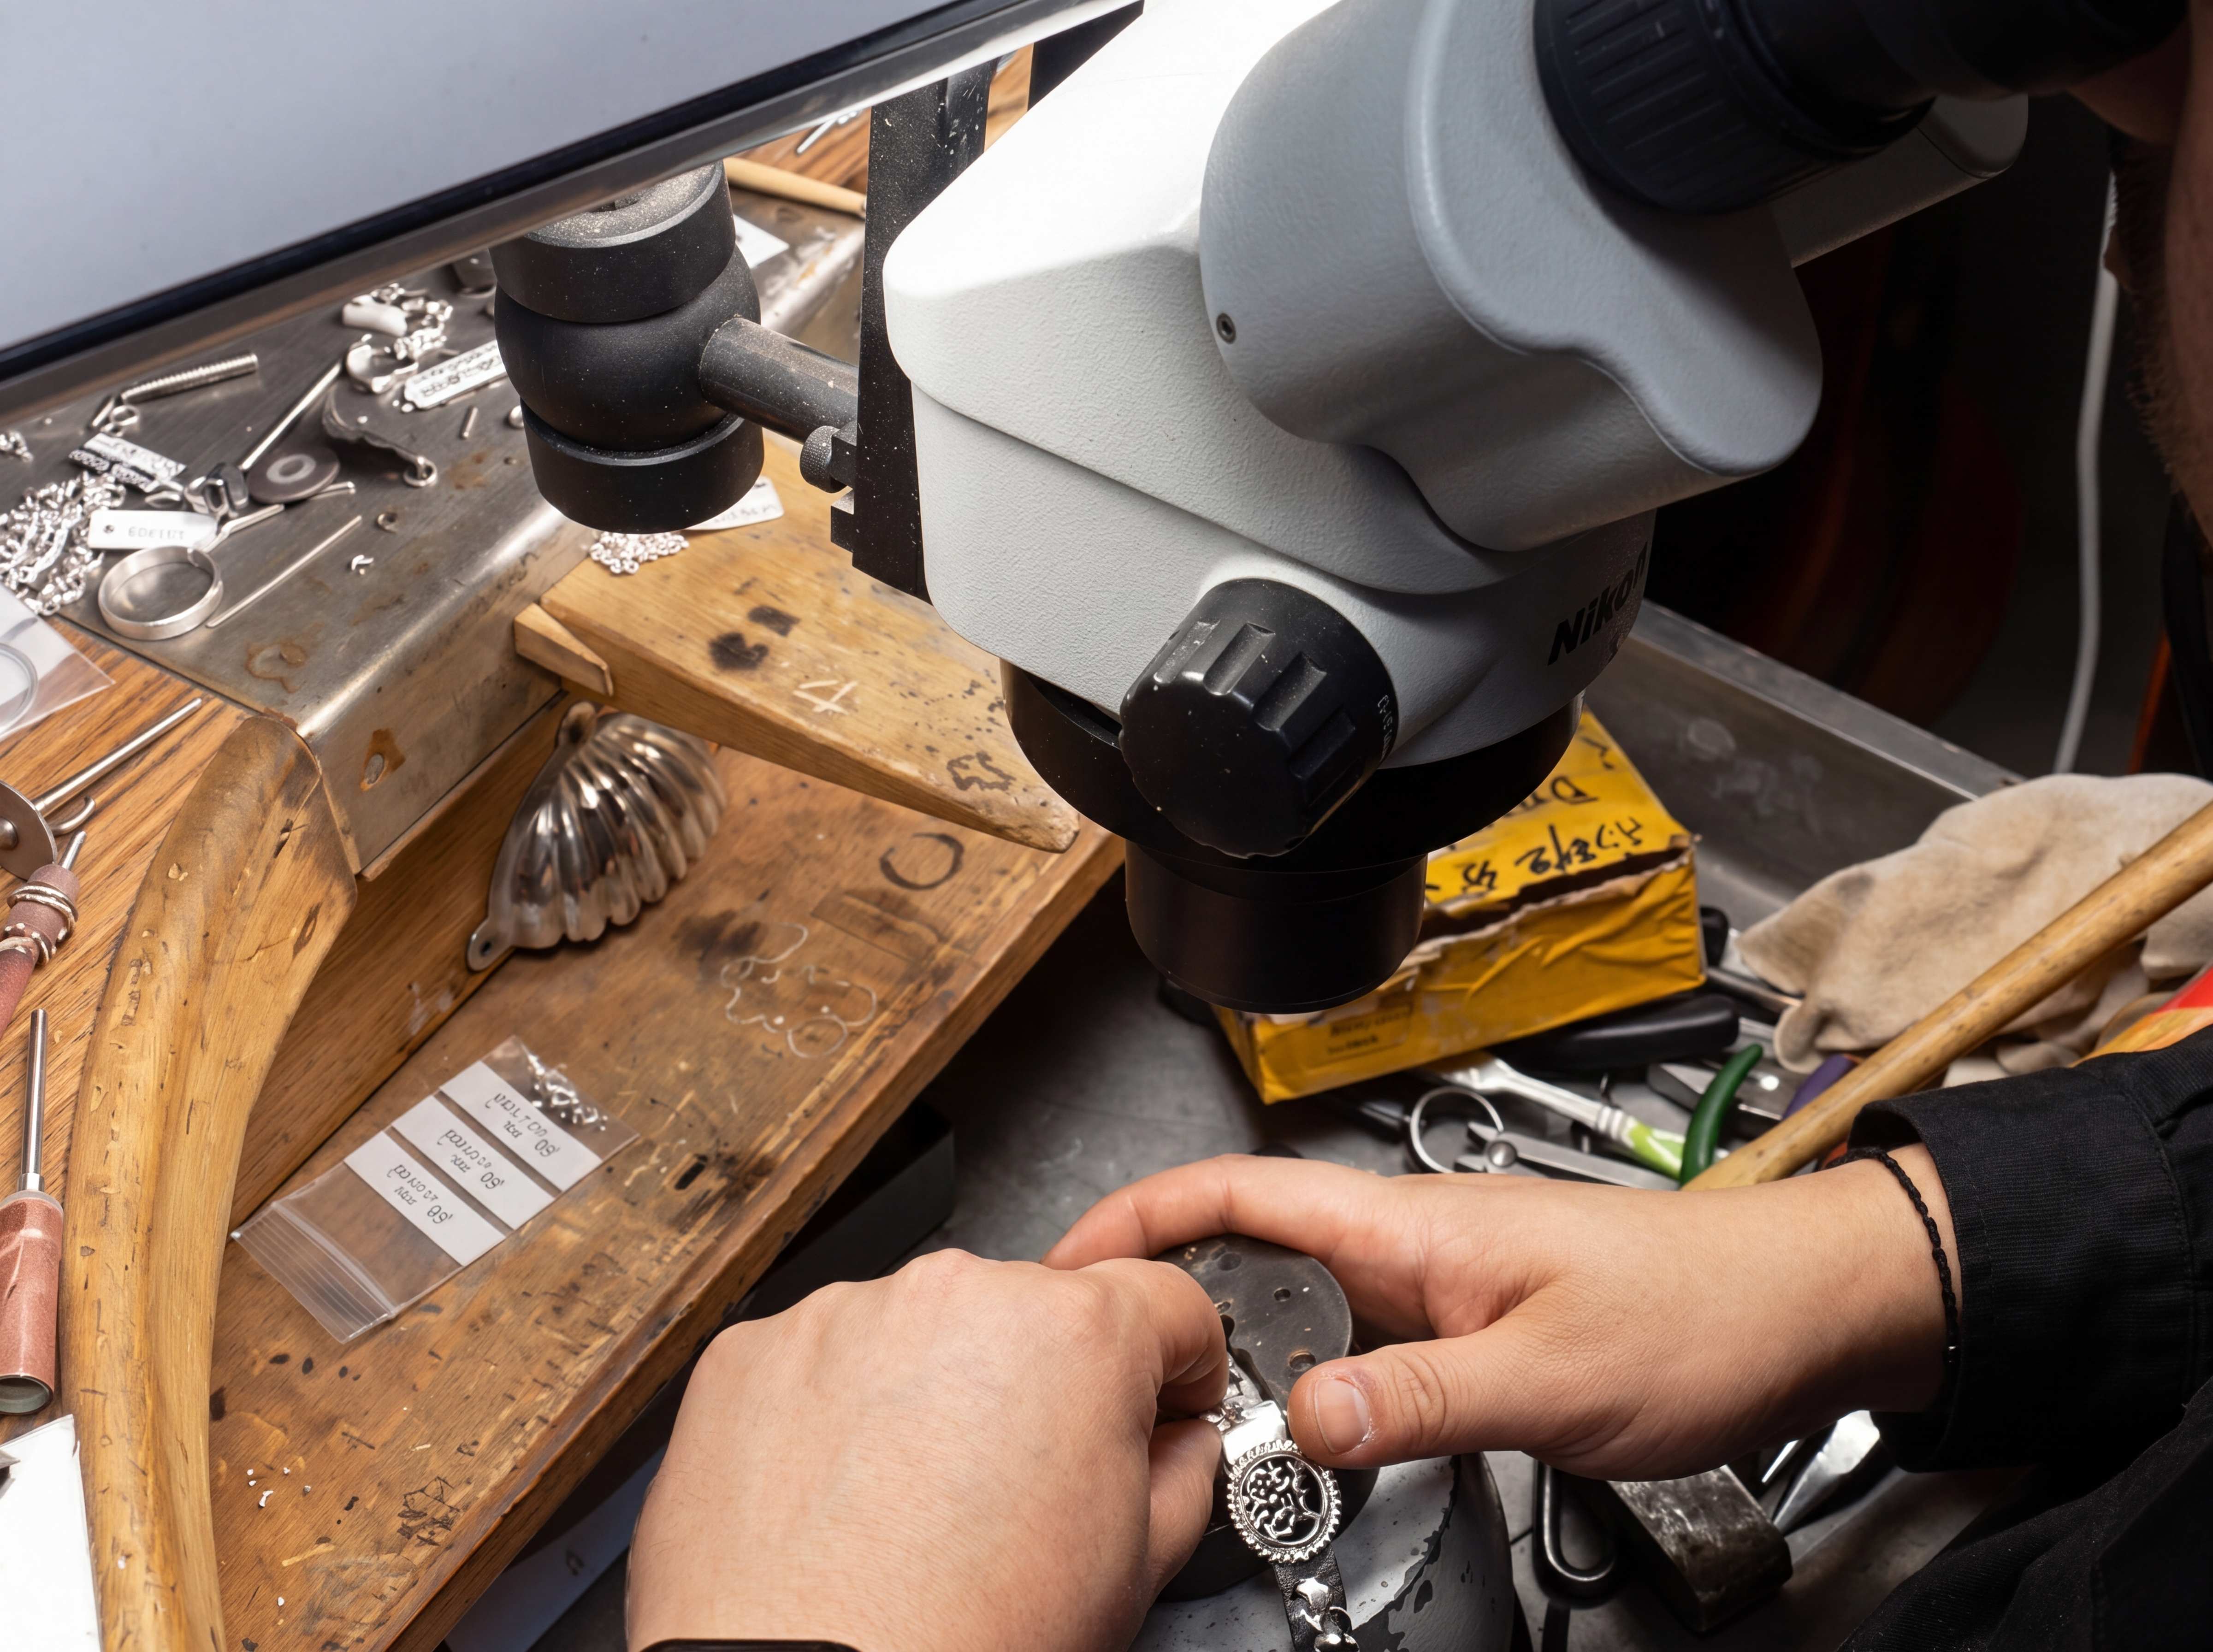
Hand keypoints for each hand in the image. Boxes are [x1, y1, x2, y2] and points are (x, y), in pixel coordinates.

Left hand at [625, 1249, 1226, 1651]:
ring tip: (918, 1503)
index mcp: (1074, 1333)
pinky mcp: (753, 1352)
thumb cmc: (959, 1636)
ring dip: (934, 1390)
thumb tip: (1178, 1443)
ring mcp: (844, 1315)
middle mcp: (957, 1295)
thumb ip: (1182, 1474)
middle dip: (1044, 1382)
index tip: (1163, 1394)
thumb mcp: (1130, 1566)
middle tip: (1023, 1485)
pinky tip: (845, 1496)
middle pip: (1034, 1311)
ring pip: (923, 1331)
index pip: (1165, 1300)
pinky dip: (836, 1412)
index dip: (1179, 1360)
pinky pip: (822, 1361)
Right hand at [1046, 1150, 1954, 1481]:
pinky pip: (1359, 1345)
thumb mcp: (1554, 1373)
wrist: (1799, 1311)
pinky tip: (1309, 1431)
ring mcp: (1438, 1282)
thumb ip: (1422, 1398)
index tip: (1072, 1260)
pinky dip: (1312, 1382)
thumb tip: (1305, 1417)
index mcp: (1411, 1227)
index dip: (1140, 1214)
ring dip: (1241, 1348)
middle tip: (1116, 1370)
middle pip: (1247, 1249)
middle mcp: (1412, 1242)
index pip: (1238, 1191)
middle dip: (1168, 1296)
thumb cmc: (1702, 1312)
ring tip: (1192, 1411)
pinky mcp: (1469, 1323)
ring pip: (1301, 1304)